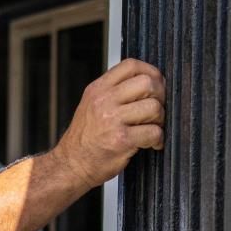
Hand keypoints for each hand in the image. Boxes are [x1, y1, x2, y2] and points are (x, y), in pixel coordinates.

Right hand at [53, 58, 165, 188]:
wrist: (71, 164)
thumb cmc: (84, 137)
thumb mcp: (91, 105)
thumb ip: (113, 91)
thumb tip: (147, 82)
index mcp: (98, 89)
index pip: (131, 65)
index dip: (151, 72)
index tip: (156, 84)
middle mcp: (104, 100)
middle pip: (147, 83)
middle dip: (160, 97)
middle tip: (156, 110)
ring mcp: (112, 120)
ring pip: (154, 107)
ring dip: (160, 120)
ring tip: (152, 128)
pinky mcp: (121, 140)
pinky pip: (153, 132)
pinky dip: (157, 139)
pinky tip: (150, 143)